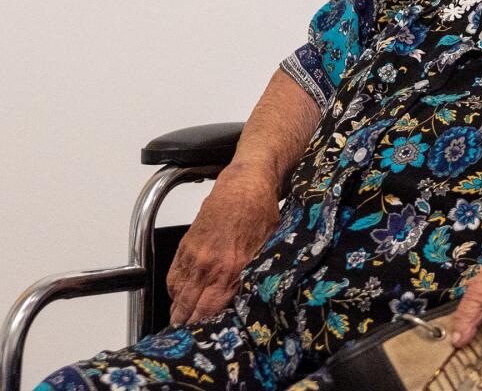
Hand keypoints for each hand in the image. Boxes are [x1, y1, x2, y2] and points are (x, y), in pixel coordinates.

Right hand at [166, 168, 279, 324]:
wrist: (243, 185)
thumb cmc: (261, 214)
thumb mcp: (268, 247)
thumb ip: (255, 275)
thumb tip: (250, 299)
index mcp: (230, 269)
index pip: (209, 310)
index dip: (204, 327)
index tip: (203, 336)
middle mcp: (207, 266)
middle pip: (187, 307)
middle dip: (186, 324)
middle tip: (187, 336)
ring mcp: (193, 257)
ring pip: (177, 295)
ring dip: (178, 310)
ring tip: (181, 322)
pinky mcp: (184, 247)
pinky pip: (173, 278)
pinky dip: (174, 291)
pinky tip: (180, 298)